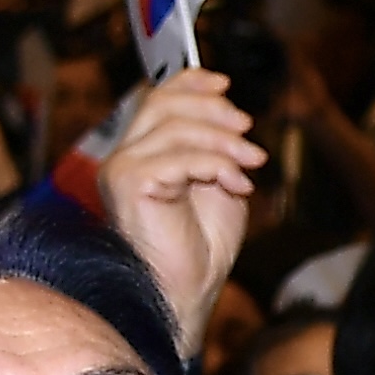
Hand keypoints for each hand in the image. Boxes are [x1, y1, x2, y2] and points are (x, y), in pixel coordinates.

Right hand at [92, 67, 264, 347]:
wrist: (187, 291)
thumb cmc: (201, 248)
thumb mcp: (218, 182)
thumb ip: (215, 145)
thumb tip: (227, 108)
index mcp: (142, 154)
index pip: (158, 98)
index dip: (190, 82)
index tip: (224, 83)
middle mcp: (124, 158)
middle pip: (164, 102)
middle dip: (214, 110)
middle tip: (248, 131)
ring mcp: (121, 169)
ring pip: (177, 126)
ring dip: (226, 142)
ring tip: (253, 164)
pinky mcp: (129, 183)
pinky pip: (181, 156)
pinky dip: (218, 166)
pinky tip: (239, 186)